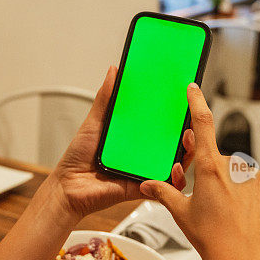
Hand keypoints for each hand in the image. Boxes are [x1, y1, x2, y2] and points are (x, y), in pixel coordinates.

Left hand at [50, 66, 193, 219]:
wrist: (69, 187)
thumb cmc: (77, 158)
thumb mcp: (94, 122)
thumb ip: (105, 98)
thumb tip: (113, 71)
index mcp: (132, 137)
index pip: (157, 121)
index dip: (171, 111)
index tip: (182, 96)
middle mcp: (141, 153)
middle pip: (171, 141)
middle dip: (186, 129)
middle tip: (190, 115)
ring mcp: (144, 170)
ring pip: (175, 161)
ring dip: (186, 149)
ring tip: (187, 136)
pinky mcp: (144, 186)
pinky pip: (165, 183)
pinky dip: (175, 176)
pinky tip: (175, 165)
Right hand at [139, 83, 259, 259]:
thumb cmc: (210, 238)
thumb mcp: (181, 213)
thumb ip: (164, 193)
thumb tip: (147, 184)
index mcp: (210, 168)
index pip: (202, 124)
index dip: (197, 103)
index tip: (194, 88)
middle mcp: (235, 167)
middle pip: (217, 159)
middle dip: (209, 170)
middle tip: (204, 197)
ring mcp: (255, 178)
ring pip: (236, 173)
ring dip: (229, 184)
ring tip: (223, 211)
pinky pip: (254, 185)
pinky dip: (245, 194)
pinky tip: (239, 214)